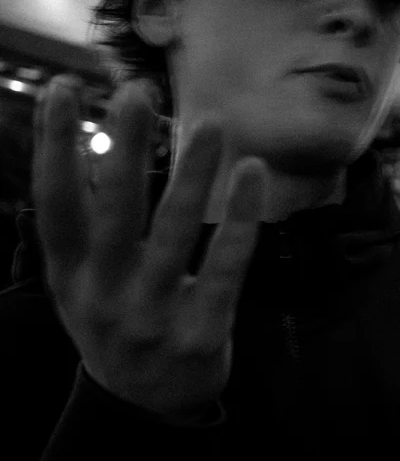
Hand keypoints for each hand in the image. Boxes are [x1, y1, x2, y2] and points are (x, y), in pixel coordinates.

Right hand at [32, 74, 267, 415]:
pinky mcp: (202, 333)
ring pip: (174, 232)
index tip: (64, 88)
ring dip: (192, 173)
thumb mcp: (84, 283)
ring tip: (210, 122)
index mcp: (72, 275)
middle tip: (135, 91)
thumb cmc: (117, 320)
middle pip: (114, 212)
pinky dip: (240, 218)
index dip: (54, 145)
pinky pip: (225, 268)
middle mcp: (105, 294)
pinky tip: (252, 174)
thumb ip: (84, 228)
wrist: (145, 403)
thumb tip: (92, 146)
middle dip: (123, 148)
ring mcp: (153, 316)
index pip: (55, 204)